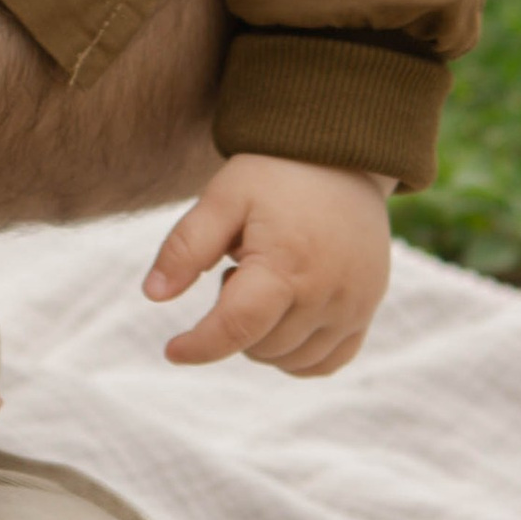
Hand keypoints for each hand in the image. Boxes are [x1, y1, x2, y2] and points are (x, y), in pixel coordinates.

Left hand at [142, 153, 392, 373]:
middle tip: (237, 269)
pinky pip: (328, 361)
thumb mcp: (223, 198)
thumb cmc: (275, 175)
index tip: (173, 350)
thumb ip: (186, 247)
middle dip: (234, 321)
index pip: (237, 328)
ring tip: (266, 282)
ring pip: (291, 361)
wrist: (342, 158)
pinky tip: (285, 318)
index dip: (200, 346)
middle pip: (261, 347)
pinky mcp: (367, 310)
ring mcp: (353, 306)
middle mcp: (326, 294)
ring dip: (264, 338)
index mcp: (286, 265)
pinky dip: (298, 355)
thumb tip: (153, 295)